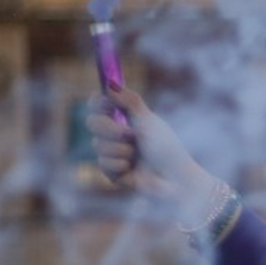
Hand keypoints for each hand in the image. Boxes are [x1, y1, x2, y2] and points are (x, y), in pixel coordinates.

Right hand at [87, 88, 217, 215]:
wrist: (175, 179)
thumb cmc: (166, 148)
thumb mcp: (148, 121)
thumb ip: (129, 101)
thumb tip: (108, 83)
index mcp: (124, 117)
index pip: (98, 104)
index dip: (97, 102)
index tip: (106, 104)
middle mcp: (115, 134)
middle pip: (91, 122)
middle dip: (109, 128)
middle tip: (130, 135)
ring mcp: (112, 153)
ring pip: (97, 145)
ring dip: (120, 150)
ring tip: (137, 155)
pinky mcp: (112, 172)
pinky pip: (102, 163)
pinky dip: (119, 164)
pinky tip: (132, 169)